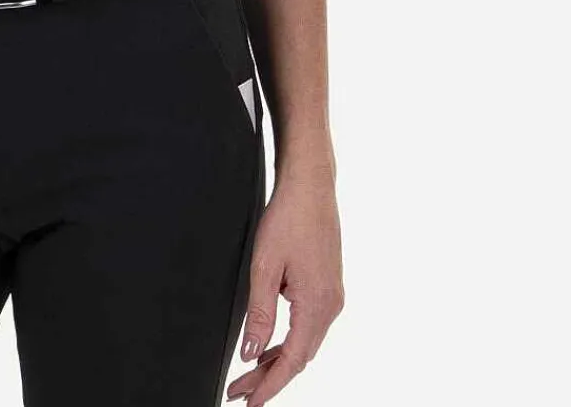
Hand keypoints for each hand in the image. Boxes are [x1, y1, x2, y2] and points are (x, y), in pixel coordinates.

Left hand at [226, 166, 343, 405]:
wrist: (310, 186)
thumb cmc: (289, 218)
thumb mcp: (265, 266)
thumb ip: (259, 313)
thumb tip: (251, 352)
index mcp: (317, 305)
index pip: (292, 361)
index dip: (270, 385)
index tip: (249, 402)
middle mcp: (330, 306)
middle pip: (299, 356)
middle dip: (269, 377)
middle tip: (239, 391)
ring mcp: (331, 296)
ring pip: (303, 342)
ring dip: (277, 359)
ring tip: (248, 374)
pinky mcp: (326, 286)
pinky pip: (306, 325)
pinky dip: (287, 340)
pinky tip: (268, 344)